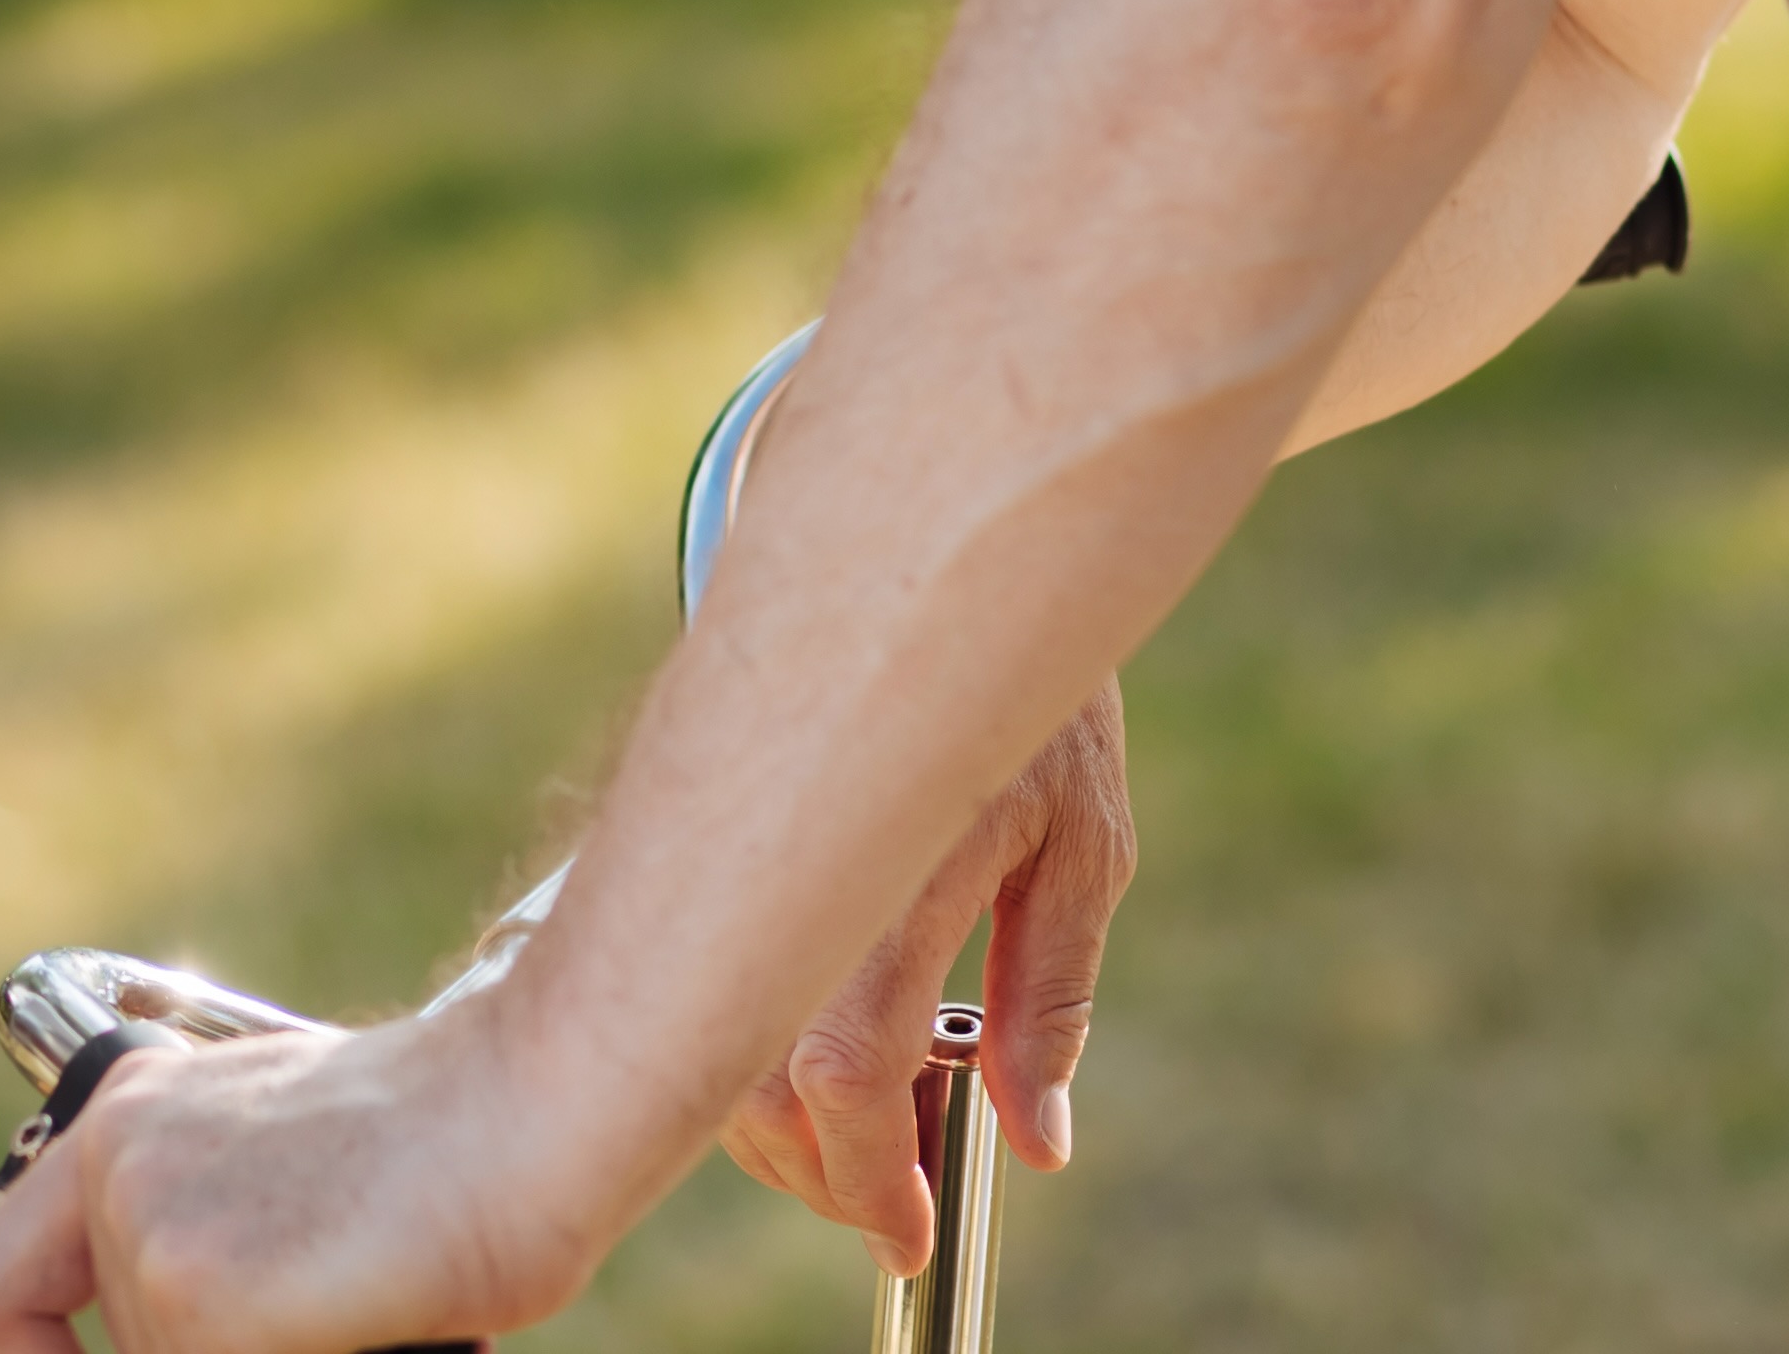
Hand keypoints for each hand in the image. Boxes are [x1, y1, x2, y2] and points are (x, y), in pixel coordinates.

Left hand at [0, 1007, 593, 1353]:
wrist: (529, 1111)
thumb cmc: (444, 1146)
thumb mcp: (281, 1164)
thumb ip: (202, 1229)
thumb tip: (182, 1328)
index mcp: (132, 1117)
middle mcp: (118, 1160)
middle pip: (118, 1351)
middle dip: (210, 1353)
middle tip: (314, 1320)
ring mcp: (150, 1232)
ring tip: (358, 1305)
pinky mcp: (202, 1302)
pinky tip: (365, 1326)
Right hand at [716, 677, 1129, 1272]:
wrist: (942, 552)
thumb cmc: (1034, 707)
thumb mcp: (1083, 848)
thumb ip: (1051, 999)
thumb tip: (1036, 1141)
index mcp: (899, 870)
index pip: (848, 1063)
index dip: (867, 1174)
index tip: (903, 1235)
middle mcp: (802, 870)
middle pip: (760, 1077)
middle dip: (821, 1173)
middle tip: (893, 1207)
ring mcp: (748, 855)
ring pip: (715, 1041)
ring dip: (779, 1127)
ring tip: (872, 1142)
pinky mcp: (717, 844)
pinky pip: (705, 988)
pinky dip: (752, 1059)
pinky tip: (828, 1073)